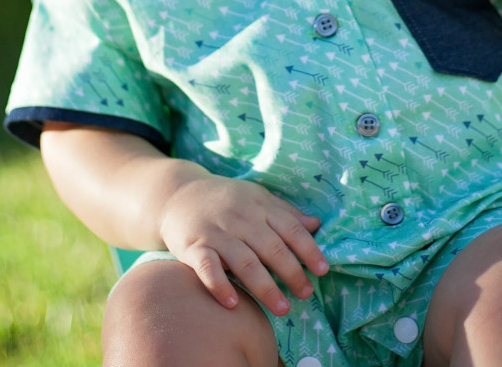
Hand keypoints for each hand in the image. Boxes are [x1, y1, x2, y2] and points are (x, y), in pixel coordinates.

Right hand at [159, 174, 328, 315]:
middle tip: (306, 294)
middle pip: (271, 247)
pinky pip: (208, 267)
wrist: (178, 194)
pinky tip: (233, 303)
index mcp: (260, 206)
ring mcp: (217, 232)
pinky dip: (220, 285)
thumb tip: (317, 224)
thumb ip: (286, 212)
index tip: (323, 269)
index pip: (290, 228)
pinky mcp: (194, 246)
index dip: (308, 249)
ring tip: (282, 308)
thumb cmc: (226, 200)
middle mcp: (241, 218)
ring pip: (244, 261)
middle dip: (292, 272)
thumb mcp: (257, 197)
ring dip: (265, 286)